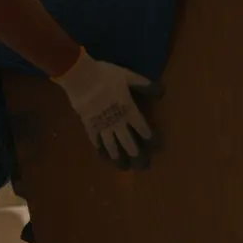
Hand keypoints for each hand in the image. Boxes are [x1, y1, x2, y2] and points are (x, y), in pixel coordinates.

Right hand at [52, 49, 155, 163]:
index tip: (156, 146)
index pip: (143, 128)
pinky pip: (95, 141)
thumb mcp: (128, 76)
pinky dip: (100, 150)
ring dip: (119, 158)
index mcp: (129, 110)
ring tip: (123, 168)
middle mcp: (117, 122)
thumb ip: (144, 85)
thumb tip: (163, 91)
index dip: (150, 139)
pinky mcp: (88, 125)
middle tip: (142, 167)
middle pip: (129, 143)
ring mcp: (102, 126)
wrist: (80, 76)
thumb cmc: (105, 75)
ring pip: (112, 146)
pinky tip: (103, 156)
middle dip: (137, 155)